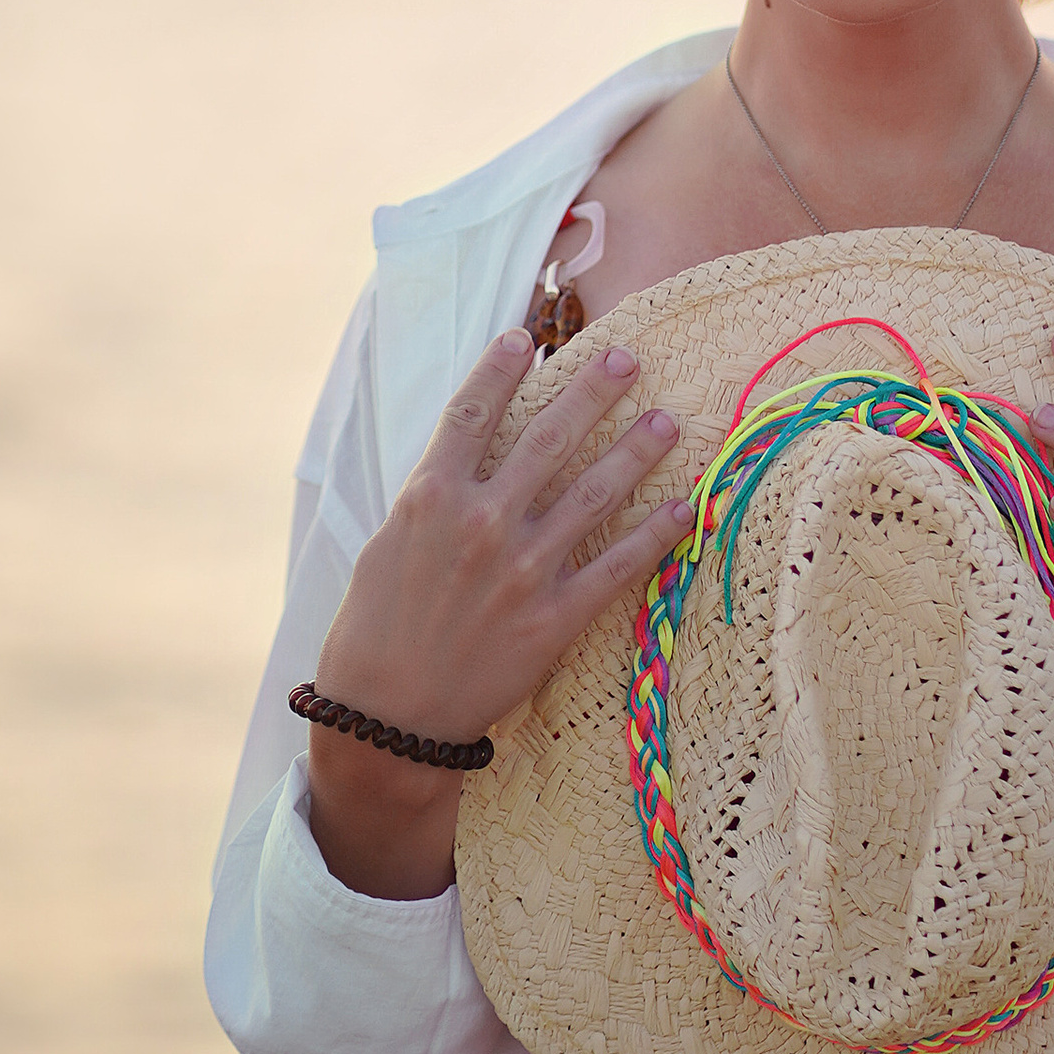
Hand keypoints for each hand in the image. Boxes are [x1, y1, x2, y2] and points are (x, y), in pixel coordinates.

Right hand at [305, 329, 690, 899]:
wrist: (386, 718)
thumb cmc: (372, 632)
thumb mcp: (385, 546)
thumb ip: (429, 500)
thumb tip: (462, 461)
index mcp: (429, 498)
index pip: (473, 411)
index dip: (501, 367)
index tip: (527, 336)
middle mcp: (481, 521)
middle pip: (548, 437)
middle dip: (592, 392)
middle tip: (629, 360)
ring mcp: (522, 569)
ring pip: (592, 492)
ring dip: (635, 451)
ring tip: (667, 422)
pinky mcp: (553, 617)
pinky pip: (616, 565)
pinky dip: (653, 533)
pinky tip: (681, 506)